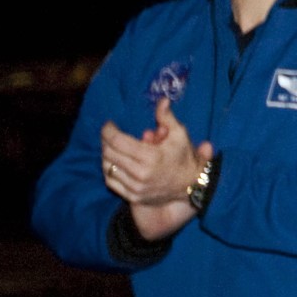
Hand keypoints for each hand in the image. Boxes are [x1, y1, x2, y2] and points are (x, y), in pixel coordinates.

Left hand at [102, 99, 206, 240]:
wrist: (191, 185)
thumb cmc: (184, 157)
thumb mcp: (179, 134)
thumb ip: (166, 117)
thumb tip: (162, 100)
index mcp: (150, 156)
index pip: (117, 141)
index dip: (108, 130)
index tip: (109, 124)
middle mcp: (140, 173)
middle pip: (109, 153)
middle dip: (106, 140)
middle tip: (109, 134)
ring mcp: (135, 187)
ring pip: (107, 167)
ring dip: (106, 154)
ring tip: (112, 147)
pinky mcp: (133, 196)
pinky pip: (111, 181)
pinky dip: (109, 170)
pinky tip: (114, 163)